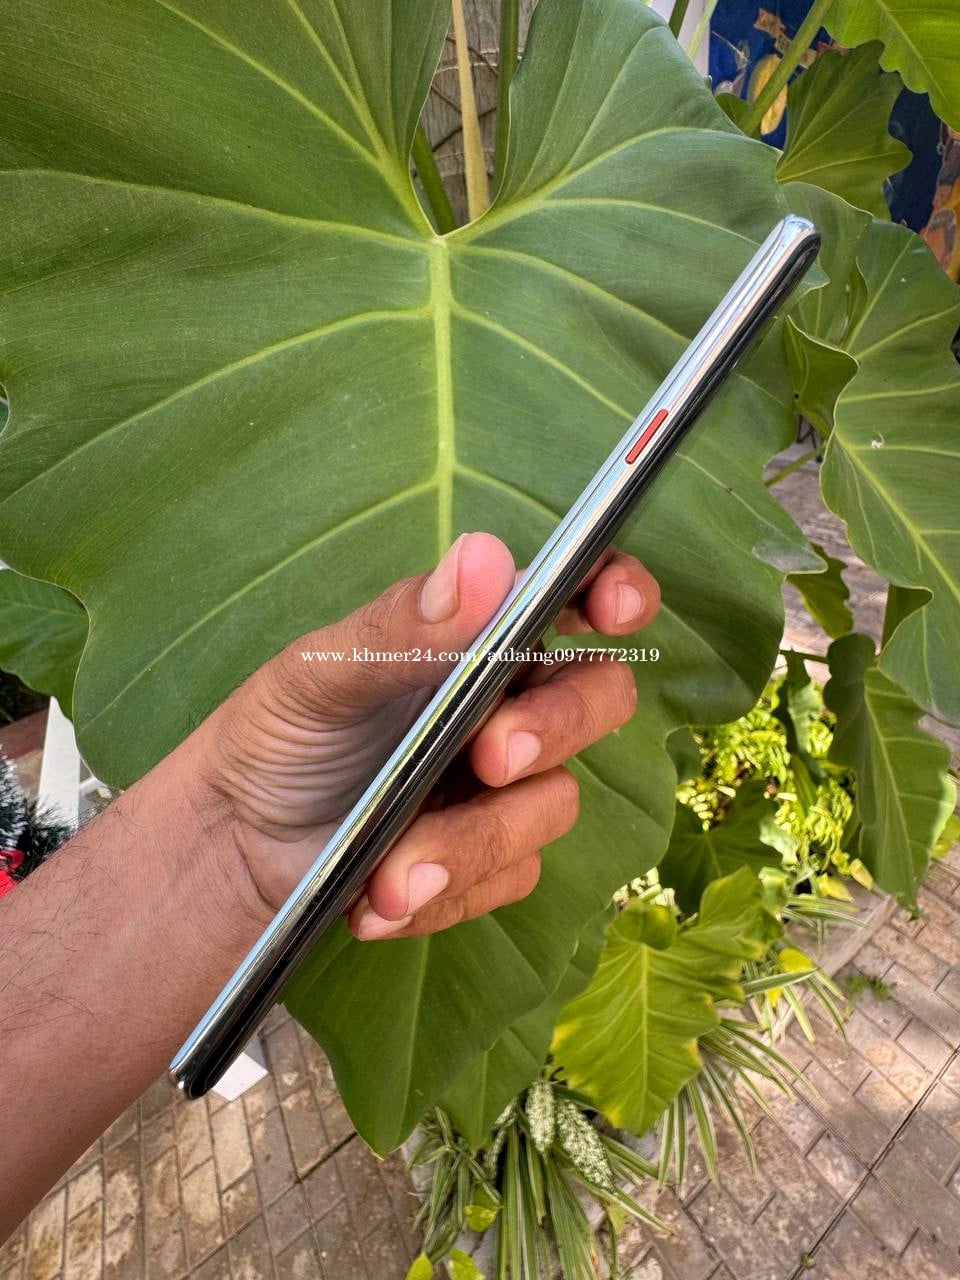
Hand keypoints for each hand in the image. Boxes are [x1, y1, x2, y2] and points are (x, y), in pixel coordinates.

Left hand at [198, 533, 658, 939]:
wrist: (236, 847)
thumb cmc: (279, 734)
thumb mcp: (321, 674)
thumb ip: (403, 625)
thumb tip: (485, 557)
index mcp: (479, 638)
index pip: (578, 594)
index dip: (619, 590)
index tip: (617, 608)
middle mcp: (510, 703)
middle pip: (601, 696)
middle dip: (556, 725)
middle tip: (491, 754)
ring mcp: (508, 787)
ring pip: (554, 803)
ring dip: (471, 840)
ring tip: (389, 872)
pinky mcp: (492, 861)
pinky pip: (511, 877)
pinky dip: (446, 891)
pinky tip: (379, 899)